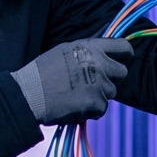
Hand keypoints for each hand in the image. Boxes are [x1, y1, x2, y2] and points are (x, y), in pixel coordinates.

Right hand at [10, 38, 133, 124]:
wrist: (30, 94)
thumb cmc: (43, 72)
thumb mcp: (65, 51)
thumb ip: (87, 53)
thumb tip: (102, 57)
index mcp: (90, 47)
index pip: (122, 46)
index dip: (126, 53)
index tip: (125, 58)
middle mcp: (98, 63)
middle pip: (122, 72)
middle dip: (112, 79)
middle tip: (95, 83)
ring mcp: (99, 84)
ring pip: (111, 93)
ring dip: (99, 96)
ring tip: (77, 95)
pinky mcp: (96, 103)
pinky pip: (102, 109)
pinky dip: (91, 110)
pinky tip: (75, 105)